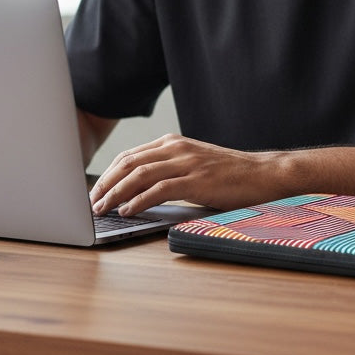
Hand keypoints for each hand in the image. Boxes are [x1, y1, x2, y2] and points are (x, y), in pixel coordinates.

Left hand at [89, 133, 282, 215]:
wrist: (263, 174)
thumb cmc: (230, 175)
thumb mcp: (194, 165)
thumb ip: (169, 171)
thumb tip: (138, 191)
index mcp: (173, 143)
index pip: (130, 155)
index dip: (109, 173)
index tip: (96, 190)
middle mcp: (176, 148)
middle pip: (129, 162)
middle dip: (105, 183)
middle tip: (91, 201)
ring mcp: (186, 163)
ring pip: (139, 175)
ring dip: (115, 193)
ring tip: (102, 208)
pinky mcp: (196, 180)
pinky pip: (159, 189)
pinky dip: (138, 201)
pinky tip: (127, 211)